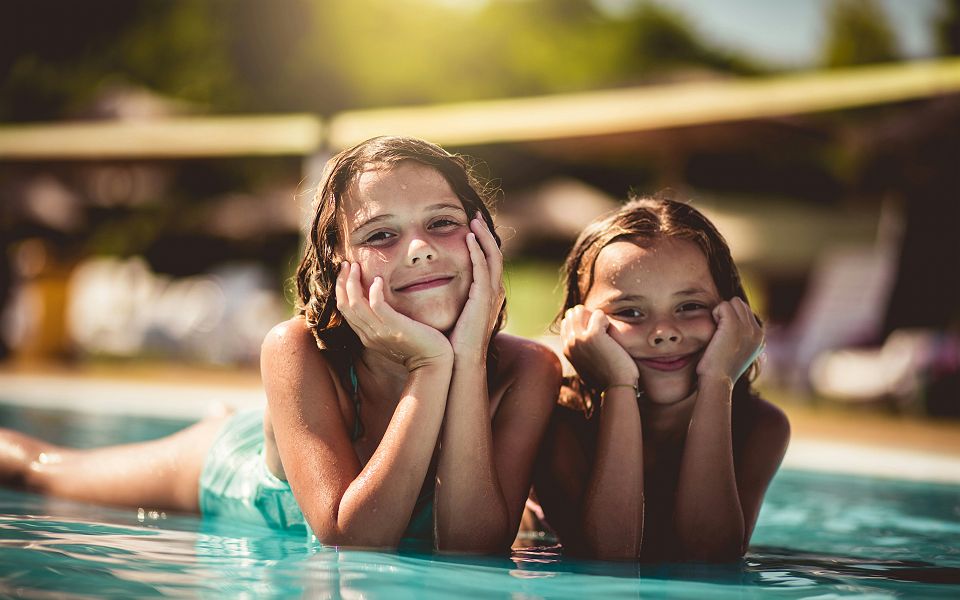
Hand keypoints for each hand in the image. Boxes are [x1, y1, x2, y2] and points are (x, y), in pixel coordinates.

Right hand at [336, 262, 451, 370]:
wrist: (432, 364)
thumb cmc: (418, 348)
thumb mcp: (393, 336)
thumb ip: (382, 323)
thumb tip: (378, 305)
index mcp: (367, 336)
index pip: (345, 310)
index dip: (341, 289)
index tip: (345, 272)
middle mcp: (369, 334)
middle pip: (345, 305)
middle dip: (343, 282)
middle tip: (346, 264)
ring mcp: (380, 332)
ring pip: (355, 304)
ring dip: (353, 282)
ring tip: (356, 266)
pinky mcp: (395, 327)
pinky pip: (377, 305)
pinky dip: (374, 291)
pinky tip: (378, 279)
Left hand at [449, 215, 504, 358]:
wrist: (460, 362)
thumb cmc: (452, 342)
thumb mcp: (453, 314)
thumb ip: (449, 298)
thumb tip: (429, 286)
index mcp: (486, 295)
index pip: (487, 261)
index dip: (480, 242)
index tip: (469, 226)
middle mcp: (492, 292)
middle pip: (494, 254)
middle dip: (485, 234)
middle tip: (475, 215)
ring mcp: (491, 295)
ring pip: (493, 257)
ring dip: (483, 237)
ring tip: (473, 220)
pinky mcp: (484, 299)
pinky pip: (484, 268)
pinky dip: (478, 251)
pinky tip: (468, 237)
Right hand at [560, 305, 638, 388]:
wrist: (616, 387)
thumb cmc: (607, 378)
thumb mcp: (587, 367)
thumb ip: (581, 354)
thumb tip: (584, 345)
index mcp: (567, 350)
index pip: (567, 323)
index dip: (582, 322)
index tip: (595, 332)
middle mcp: (569, 343)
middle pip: (572, 314)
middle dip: (587, 316)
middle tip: (602, 330)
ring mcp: (579, 339)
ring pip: (580, 310)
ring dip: (595, 317)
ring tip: (605, 332)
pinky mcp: (593, 335)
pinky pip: (598, 314)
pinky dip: (607, 321)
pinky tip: (611, 335)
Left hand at [697, 297, 763, 381]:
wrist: (718, 381)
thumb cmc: (720, 370)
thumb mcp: (737, 354)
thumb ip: (741, 338)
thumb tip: (732, 324)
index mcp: (760, 339)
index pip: (747, 313)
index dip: (732, 318)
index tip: (724, 336)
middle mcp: (757, 332)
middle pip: (741, 304)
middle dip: (727, 312)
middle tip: (718, 331)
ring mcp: (748, 328)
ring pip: (734, 302)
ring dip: (721, 312)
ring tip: (717, 330)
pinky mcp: (734, 325)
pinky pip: (723, 305)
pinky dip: (715, 314)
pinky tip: (714, 330)